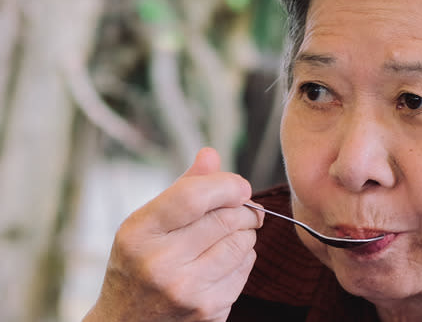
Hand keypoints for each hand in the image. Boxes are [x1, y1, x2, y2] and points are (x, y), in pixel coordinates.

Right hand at [84, 147, 263, 321]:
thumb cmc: (138, 265)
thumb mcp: (147, 225)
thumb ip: (183, 188)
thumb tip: (211, 154)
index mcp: (139, 233)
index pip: (195, 196)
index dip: (228, 185)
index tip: (240, 187)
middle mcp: (160, 263)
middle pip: (227, 219)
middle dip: (243, 209)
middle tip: (241, 209)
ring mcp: (186, 290)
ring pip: (243, 243)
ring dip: (245, 234)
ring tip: (227, 236)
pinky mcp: (209, 310)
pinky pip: (246, 268)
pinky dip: (243, 258)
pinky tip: (223, 261)